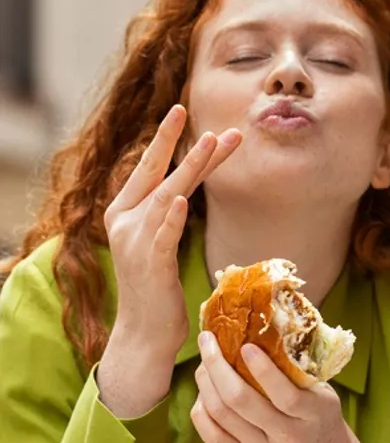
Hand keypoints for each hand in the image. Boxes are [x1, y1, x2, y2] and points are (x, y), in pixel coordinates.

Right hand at [104, 105, 240, 357]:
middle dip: (178, 143)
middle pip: (157, 174)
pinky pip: (163, 235)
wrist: (145, 332)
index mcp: (124, 212)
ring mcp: (135, 242)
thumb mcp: (158, 242)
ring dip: (191, 168)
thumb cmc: (157, 287)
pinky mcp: (151, 265)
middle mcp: (125, 221)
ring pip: (167, 196)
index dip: (164, 140)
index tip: (180, 110)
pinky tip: (182, 199)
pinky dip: (171, 216)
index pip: (148, 168)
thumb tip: (185, 188)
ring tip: (211, 143)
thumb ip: (166, 214)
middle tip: (193, 114)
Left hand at [191, 332, 379, 442]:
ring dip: (206, 383)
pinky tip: (204, 393)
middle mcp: (287, 437)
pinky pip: (213, 438)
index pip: (285, 395)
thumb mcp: (324, 394)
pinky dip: (201, 412)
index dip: (262, 369)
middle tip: (208, 340)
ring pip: (222, 416)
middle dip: (217, 366)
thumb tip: (267, 328)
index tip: (245, 344)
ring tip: (204, 362)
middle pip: (240, 402)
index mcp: (313, 415)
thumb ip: (300, 370)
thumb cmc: (322, 417)